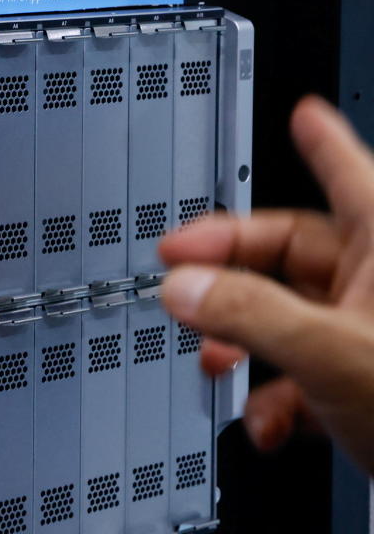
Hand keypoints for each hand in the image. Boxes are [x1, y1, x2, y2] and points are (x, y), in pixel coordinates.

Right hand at [160, 96, 373, 473]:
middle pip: (289, 251)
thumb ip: (251, 315)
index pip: (350, 174)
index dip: (321, 141)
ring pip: (285, 316)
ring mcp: (365, 334)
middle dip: (229, 270)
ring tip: (217, 363)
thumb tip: (183, 287)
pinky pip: (299, 370)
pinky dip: (272, 396)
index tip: (303, 114)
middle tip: (180, 275)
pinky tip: (265, 422)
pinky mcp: (357, 381)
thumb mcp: (333, 354)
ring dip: (242, 343)